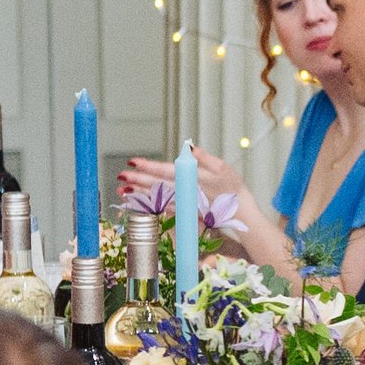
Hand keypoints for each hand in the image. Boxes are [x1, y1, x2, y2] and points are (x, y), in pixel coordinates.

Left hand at [116, 148, 249, 213]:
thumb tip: (188, 147)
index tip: (133, 162)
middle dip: (138, 180)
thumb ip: (204, 158)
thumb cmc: (234, 189)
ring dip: (139, 195)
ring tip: (122, 190)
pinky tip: (137, 202)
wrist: (242, 216)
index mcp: (195, 178)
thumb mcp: (223, 168)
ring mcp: (184, 205)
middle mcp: (187, 193)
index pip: (168, 171)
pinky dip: (149, 206)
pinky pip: (162, 209)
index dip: (150, 166)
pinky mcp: (184, 214)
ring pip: (158, 199)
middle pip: (159, 185)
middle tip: (121, 176)